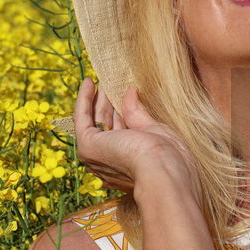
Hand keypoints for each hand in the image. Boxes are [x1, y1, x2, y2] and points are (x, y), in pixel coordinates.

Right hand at [73, 78, 197, 193]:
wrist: (162, 170)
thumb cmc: (168, 156)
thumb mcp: (154, 130)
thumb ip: (138, 114)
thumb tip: (131, 92)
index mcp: (130, 162)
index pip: (122, 132)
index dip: (121, 111)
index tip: (122, 92)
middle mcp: (111, 161)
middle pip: (106, 126)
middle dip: (107, 104)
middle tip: (109, 82)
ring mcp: (97, 155)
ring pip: (94, 121)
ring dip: (95, 99)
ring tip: (99, 79)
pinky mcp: (88, 146)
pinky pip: (81, 118)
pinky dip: (83, 99)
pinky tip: (88, 82)